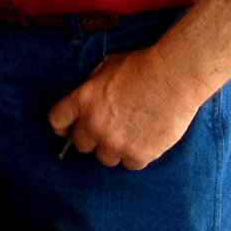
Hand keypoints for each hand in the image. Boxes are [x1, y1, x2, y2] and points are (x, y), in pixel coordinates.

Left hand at [48, 46, 208, 169]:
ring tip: (126, 136)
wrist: (173, 77)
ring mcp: (116, 143)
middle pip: (80, 144)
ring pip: (105, 159)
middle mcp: (94, 125)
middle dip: (90, 137)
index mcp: (82, 101)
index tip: (69, 127)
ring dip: (112, 149)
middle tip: (105, 129)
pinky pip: (130, 165)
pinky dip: (135, 156)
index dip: (63, 125)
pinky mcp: (139, 154)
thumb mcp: (106, 66)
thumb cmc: (141, 65)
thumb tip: (88, 96)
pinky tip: (143, 143)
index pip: (56, 121)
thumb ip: (92, 86)